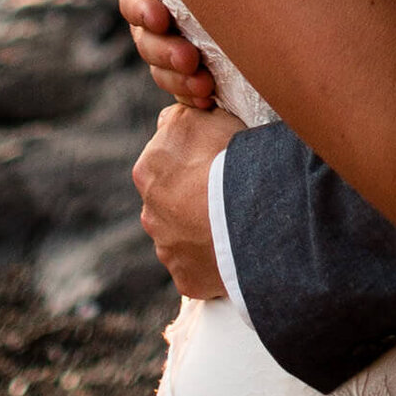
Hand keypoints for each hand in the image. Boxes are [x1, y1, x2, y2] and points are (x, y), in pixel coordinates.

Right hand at [120, 0, 216, 108]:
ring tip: (203, 86)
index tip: (160, 17)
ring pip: (160, 64)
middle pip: (146, 37)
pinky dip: (190, 94)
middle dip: (165, 51)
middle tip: (189, 60)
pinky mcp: (186, 62)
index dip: (143, 9)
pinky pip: (179, 84)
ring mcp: (169, 38)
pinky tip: (207, 99)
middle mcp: (155, 10)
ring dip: (178, 78)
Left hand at [134, 102, 240, 296]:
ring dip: (201, 230)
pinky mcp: (185, 278)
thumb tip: (173, 118)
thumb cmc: (228, 160)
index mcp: (147, 170)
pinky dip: (212, 261)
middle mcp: (150, 212)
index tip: (216, 161)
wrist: (248, 215)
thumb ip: (180, 117)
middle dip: (193, 198)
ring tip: (235, 224)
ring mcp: (167, 249)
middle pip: (172, 201)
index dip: (193, 158)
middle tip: (228, 194)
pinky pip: (198, 268)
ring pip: (183, 236)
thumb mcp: (201, 117)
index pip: (165, 159)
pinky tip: (233, 250)